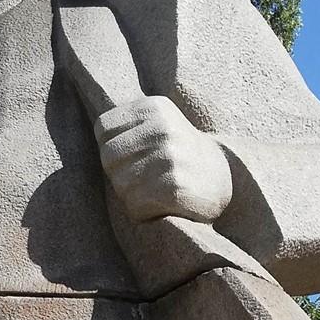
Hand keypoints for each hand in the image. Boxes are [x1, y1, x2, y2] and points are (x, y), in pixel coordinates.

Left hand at [95, 95, 232, 223]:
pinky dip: (144, 212)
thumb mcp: (157, 124)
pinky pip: (135, 206)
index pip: (103, 129)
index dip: (113, 148)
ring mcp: (168, 157)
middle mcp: (161, 129)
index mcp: (153, 107)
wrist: (223, 178)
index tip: (135, 154)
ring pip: (120, 184)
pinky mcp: (173, 187)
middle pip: (108, 157)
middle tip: (146, 176)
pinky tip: (163, 204)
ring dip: (132, 195)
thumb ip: (126, 126)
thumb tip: (96, 140)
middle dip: (119, 173)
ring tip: (156, 189)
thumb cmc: (178, 153)